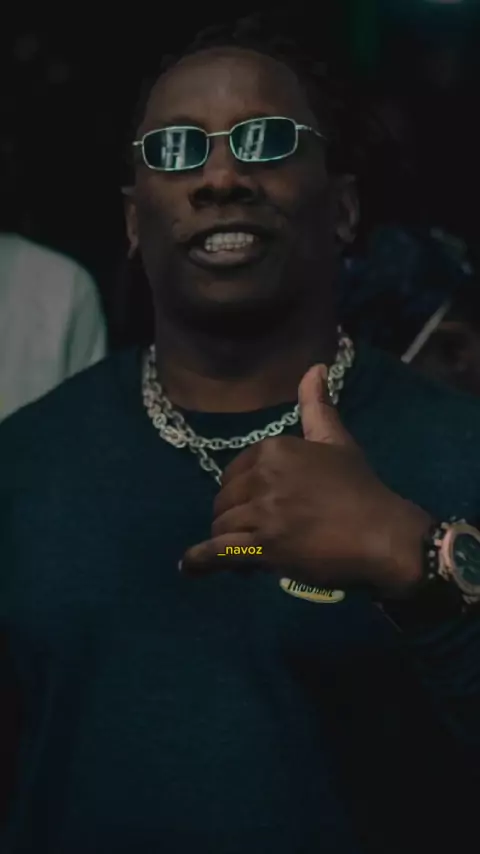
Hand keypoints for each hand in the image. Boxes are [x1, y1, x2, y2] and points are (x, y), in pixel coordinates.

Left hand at [181, 365, 432, 598]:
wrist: (382, 535)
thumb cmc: (360, 488)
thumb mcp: (336, 441)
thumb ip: (317, 406)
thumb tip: (315, 366)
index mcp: (274, 448)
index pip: (235, 472)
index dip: (245, 492)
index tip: (263, 506)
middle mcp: (263, 476)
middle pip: (225, 499)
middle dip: (236, 516)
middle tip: (258, 534)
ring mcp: (261, 512)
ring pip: (222, 526)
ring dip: (230, 540)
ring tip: (249, 554)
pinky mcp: (262, 546)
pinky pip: (218, 552)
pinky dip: (201, 562)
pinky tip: (191, 568)